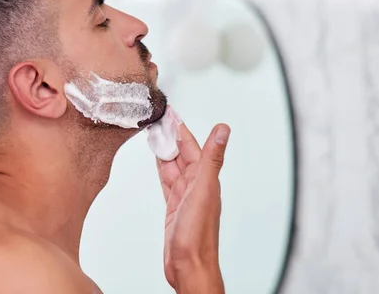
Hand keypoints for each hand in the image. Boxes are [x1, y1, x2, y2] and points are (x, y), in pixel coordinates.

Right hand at [156, 114, 229, 293]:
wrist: (189, 266)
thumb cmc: (198, 235)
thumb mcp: (204, 190)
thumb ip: (212, 158)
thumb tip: (224, 130)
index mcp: (205, 178)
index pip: (191, 145)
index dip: (180, 128)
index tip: (171, 113)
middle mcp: (196, 184)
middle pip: (181, 153)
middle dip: (170, 135)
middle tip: (158, 118)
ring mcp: (184, 195)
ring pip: (173, 165)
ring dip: (164, 149)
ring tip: (154, 133)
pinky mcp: (174, 206)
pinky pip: (167, 180)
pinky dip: (161, 168)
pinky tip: (158, 160)